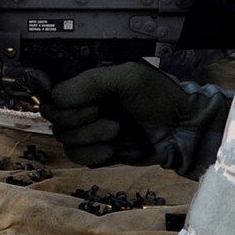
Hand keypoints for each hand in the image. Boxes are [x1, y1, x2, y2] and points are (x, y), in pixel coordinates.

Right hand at [34, 62, 229, 175]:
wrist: (181, 132)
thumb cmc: (161, 98)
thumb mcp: (127, 78)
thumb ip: (89, 83)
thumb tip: (55, 98)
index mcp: (89, 79)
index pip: (52, 87)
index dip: (58, 98)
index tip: (79, 102)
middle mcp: (85, 101)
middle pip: (53, 115)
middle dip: (77, 119)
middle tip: (101, 113)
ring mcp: (88, 126)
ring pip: (63, 137)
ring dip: (89, 137)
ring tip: (116, 132)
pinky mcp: (94, 150)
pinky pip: (75, 156)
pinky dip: (91, 155)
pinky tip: (110, 150)